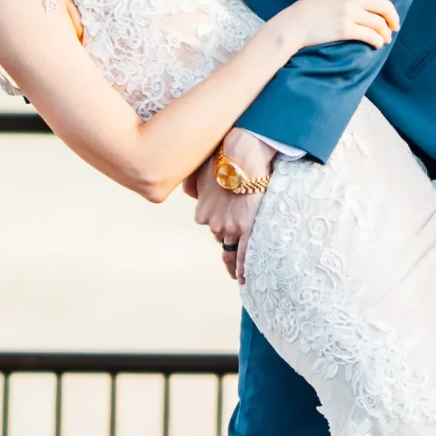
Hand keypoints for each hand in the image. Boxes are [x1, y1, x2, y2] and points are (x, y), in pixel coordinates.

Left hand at [191, 133, 271, 284]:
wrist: (241, 157)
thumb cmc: (222, 160)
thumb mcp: (199, 172)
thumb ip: (192, 185)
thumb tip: (188, 192)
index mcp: (202, 213)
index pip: (210, 225)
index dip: (219, 224)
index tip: (226, 226)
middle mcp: (213, 224)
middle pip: (220, 238)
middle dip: (227, 243)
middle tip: (231, 260)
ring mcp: (230, 228)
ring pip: (231, 250)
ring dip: (233, 263)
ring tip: (237, 275)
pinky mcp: (247, 228)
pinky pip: (243, 255)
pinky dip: (243, 268)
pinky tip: (244, 279)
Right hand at [275, 0, 411, 55]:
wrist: (293, 25)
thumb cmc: (309, 9)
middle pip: (385, 6)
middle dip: (394, 18)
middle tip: (394, 26)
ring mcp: (349, 13)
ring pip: (380, 24)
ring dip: (386, 34)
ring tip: (385, 39)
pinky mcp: (346, 30)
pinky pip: (371, 37)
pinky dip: (377, 42)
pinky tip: (376, 45)